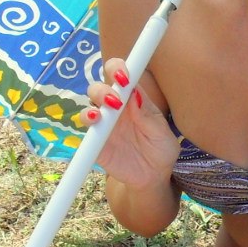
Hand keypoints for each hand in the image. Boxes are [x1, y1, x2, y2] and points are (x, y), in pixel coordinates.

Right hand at [82, 59, 178, 188]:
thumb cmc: (160, 150)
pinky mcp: (95, 140)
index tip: (125, 74)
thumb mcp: (161, 133)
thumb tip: (135, 93)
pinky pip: (86, 126)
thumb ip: (148, 115)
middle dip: (106, 85)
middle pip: (101, 85)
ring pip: (91, 102)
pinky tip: (94, 119)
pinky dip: (86, 118)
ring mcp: (103, 123)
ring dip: (97, 98)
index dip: (119, 69)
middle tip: (117, 97)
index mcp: (134, 99)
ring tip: (109, 106)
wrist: (152, 177)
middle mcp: (115, 108)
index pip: (122, 76)